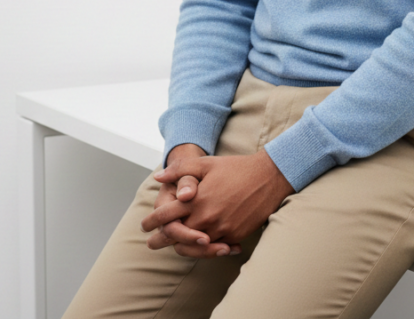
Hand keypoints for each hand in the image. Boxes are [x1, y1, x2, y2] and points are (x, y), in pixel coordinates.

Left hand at [142, 149, 293, 258]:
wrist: (269, 176)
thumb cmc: (236, 168)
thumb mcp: (207, 163)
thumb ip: (181, 170)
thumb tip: (159, 177)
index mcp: (197, 199)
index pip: (166, 216)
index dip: (152, 221)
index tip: (144, 225)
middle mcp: (207, 218)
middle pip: (176, 237)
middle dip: (161, 240)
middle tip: (151, 242)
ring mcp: (221, 230)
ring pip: (194, 247)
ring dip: (182, 247)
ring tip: (173, 246)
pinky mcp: (235, 236)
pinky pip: (214, 249)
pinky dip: (204, 249)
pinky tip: (199, 245)